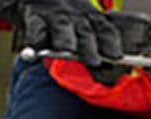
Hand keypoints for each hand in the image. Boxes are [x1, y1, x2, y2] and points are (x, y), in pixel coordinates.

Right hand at [0, 0, 122, 69]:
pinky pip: (35, 30)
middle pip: (85, 32)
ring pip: (62, 29)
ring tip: (67, 50)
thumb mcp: (83, 23)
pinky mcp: (34, 18)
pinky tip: (32, 50)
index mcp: (91, 18)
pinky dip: (34, 40)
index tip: (117, 56)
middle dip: (90, 48)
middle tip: (94, 62)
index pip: (105, 29)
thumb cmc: (65, 17)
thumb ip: (96, 44)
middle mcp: (75, 17)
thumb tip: (113, 71)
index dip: (111, 43)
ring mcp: (55, 17)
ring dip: (65, 40)